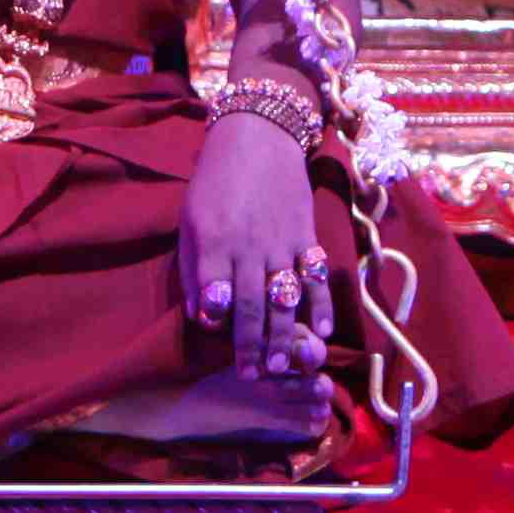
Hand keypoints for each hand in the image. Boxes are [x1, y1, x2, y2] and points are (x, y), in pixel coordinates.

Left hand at [179, 108, 332, 390]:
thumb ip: (192, 267)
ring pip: (285, 299)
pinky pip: (316, 277)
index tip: (217, 337)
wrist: (259, 136)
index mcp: (214, 240)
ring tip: (282, 366)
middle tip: (251, 375)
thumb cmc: (215, 182)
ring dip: (284, 335)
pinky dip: (322, 305)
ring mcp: (281, 242)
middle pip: (252, 304)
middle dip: (251, 345)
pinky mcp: (306, 236)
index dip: (215, 317)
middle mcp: (249, 246)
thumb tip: (201, 315)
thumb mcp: (190, 219)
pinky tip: (322, 331)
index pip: (214, 290)